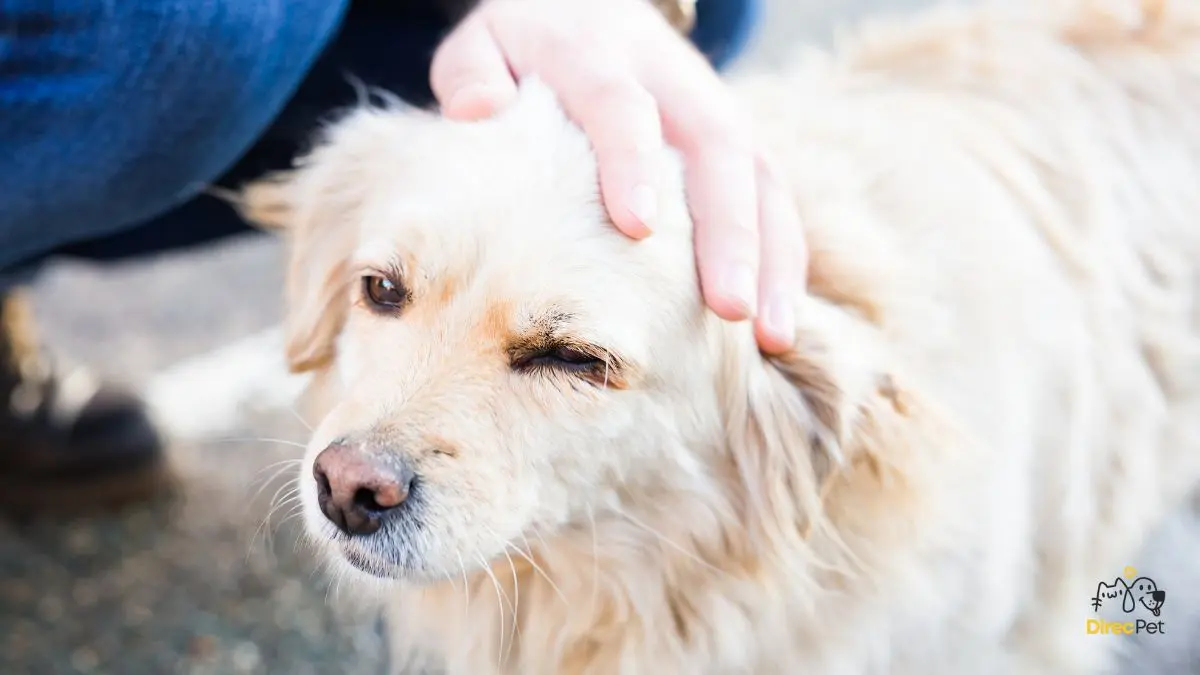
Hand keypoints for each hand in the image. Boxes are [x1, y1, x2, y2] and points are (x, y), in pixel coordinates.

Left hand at [430, 0, 806, 353]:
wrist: (588, 8)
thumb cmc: (525, 48)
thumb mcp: (483, 42)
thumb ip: (471, 73)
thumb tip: (478, 112)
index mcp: (601, 53)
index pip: (622, 103)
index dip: (633, 161)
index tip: (636, 226)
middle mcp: (673, 79)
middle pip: (717, 148)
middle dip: (729, 231)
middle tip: (728, 307)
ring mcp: (716, 109)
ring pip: (761, 178)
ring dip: (770, 258)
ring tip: (770, 335)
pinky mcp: (742, 141)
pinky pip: (774, 199)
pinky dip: (783, 259)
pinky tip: (777, 321)